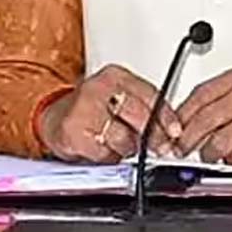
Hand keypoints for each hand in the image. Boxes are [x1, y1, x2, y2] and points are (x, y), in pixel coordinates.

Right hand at [39, 64, 180, 163]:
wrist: (56, 117)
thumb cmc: (92, 108)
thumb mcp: (118, 96)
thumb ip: (142, 106)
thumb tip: (170, 129)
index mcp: (115, 75)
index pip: (149, 94)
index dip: (166, 116)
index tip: (175, 131)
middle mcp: (99, 88)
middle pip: (139, 115)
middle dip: (154, 135)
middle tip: (160, 147)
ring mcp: (85, 108)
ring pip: (123, 137)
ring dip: (129, 148)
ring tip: (121, 143)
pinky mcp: (74, 131)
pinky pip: (105, 152)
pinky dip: (110, 156)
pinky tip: (105, 148)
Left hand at [176, 66, 231, 164]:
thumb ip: (215, 101)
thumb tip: (181, 121)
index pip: (200, 95)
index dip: (181, 116)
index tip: (172, 129)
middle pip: (205, 120)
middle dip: (188, 139)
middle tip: (182, 148)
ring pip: (218, 143)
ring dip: (209, 154)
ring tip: (212, 153)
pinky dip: (230, 161)